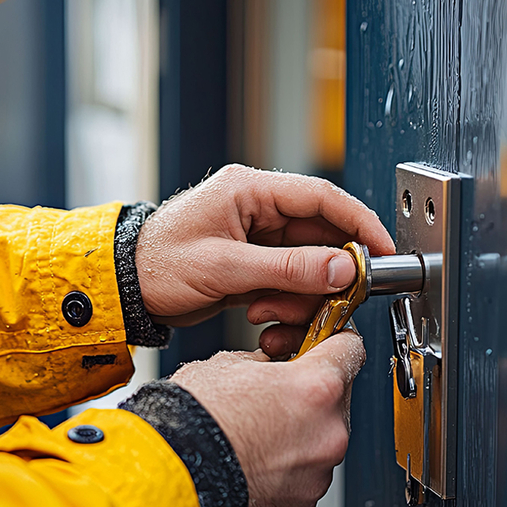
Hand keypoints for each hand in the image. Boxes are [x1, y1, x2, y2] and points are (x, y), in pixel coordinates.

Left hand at [136, 164, 393, 327]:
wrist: (122, 288)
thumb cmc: (158, 264)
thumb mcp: (226, 268)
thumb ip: (288, 268)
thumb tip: (343, 268)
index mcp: (249, 190)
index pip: (322, 197)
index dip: (359, 223)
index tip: (383, 250)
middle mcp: (256, 207)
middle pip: (318, 234)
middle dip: (327, 272)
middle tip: (335, 301)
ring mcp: (254, 236)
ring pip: (305, 263)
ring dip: (300, 295)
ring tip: (269, 314)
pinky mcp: (250, 262)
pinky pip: (287, 280)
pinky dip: (285, 302)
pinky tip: (263, 317)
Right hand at [171, 330, 364, 506]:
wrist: (168, 476)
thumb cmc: (192, 419)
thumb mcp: (227, 364)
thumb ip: (265, 364)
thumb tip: (270, 369)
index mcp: (317, 388)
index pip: (350, 348)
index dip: (332, 341)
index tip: (321, 345)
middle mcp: (329, 433)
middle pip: (336, 399)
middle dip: (309, 395)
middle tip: (271, 395)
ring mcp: (317, 475)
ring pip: (319, 442)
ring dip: (296, 435)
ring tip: (252, 436)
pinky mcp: (300, 506)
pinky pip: (301, 478)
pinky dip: (282, 470)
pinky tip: (250, 463)